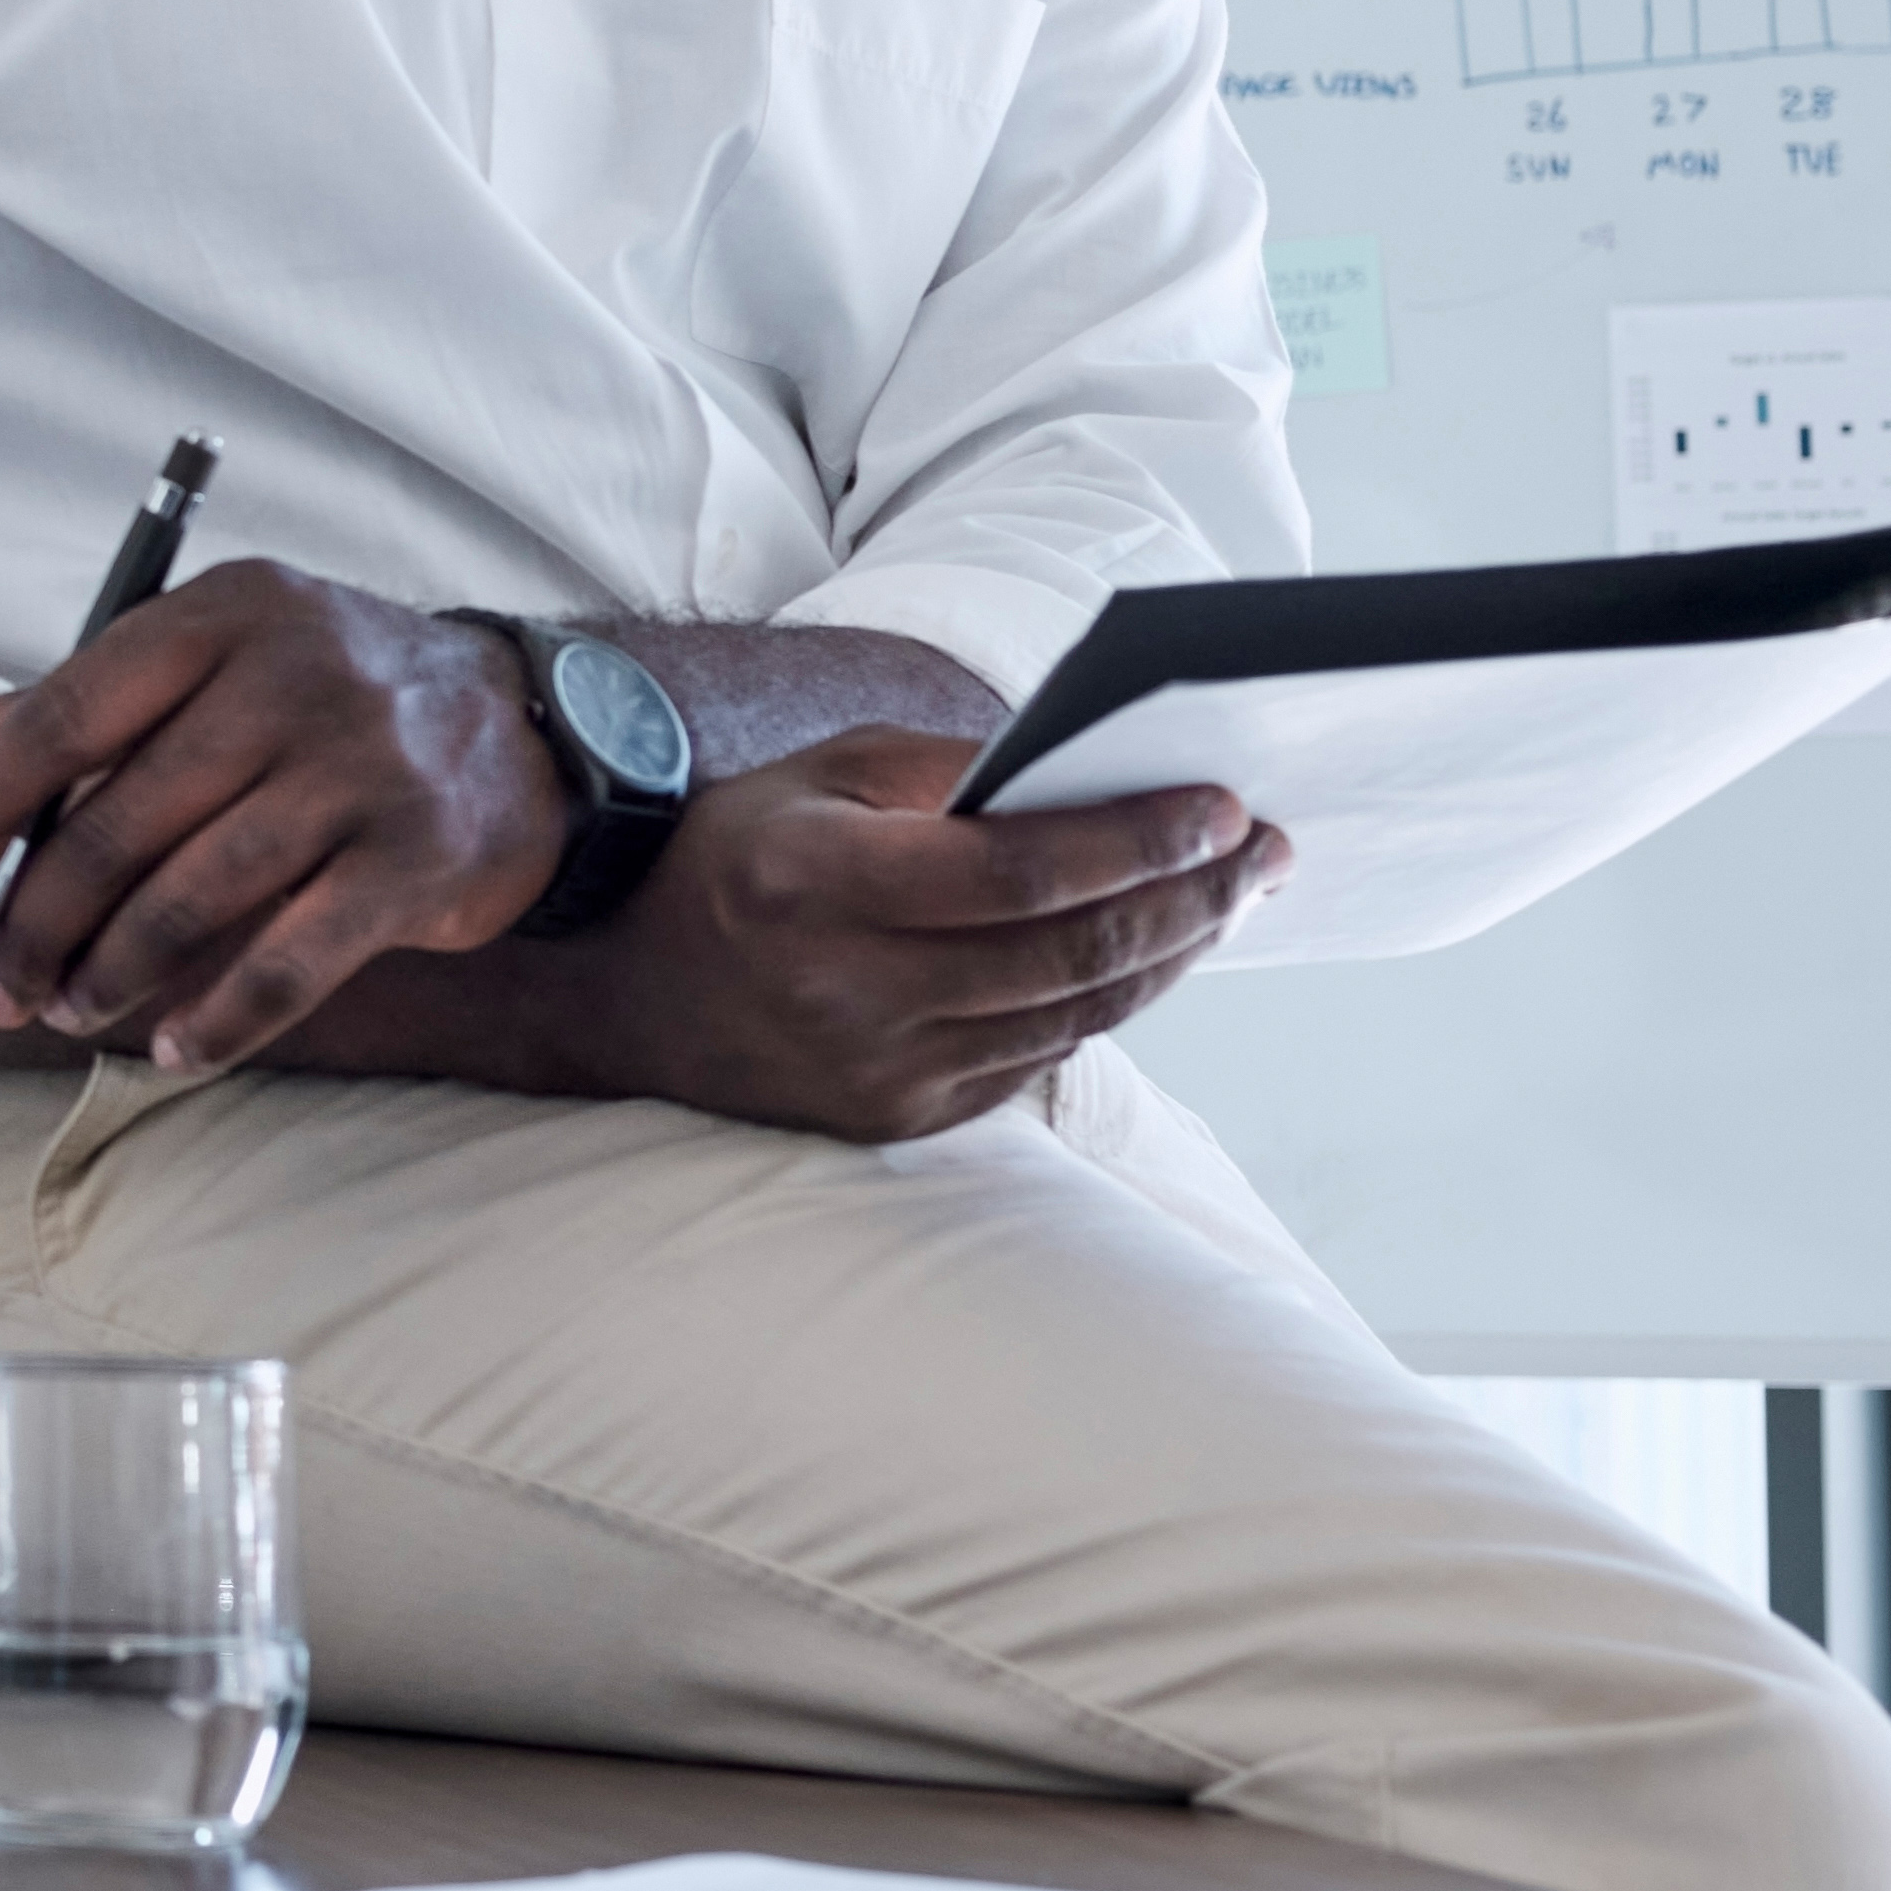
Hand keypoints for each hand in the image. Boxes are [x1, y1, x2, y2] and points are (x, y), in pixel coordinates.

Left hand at [0, 565, 566, 1074]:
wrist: (518, 728)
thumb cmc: (314, 705)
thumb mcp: (189, 676)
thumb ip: (43, 716)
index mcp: (220, 613)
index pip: (64, 714)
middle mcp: (295, 673)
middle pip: (119, 822)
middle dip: (37, 922)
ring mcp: (363, 766)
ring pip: (195, 896)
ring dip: (112, 975)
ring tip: (67, 1014)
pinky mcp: (416, 858)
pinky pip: (292, 961)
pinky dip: (219, 1018)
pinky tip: (171, 1049)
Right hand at [519, 734, 1276, 1144]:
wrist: (626, 991)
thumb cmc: (744, 854)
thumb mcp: (825, 774)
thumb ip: (960, 772)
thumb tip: (1110, 781)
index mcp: (814, 882)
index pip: (1020, 872)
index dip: (1137, 842)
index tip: (1225, 810)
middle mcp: (841, 989)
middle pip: (1069, 953)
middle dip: (1190, 898)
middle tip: (1264, 852)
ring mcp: (871, 1069)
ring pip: (1072, 1015)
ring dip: (1169, 953)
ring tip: (1228, 897)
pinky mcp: (894, 1118)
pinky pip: (1036, 1060)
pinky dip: (1105, 1004)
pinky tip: (1147, 954)